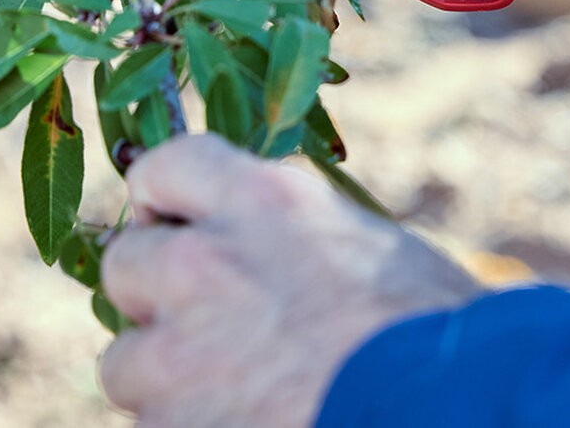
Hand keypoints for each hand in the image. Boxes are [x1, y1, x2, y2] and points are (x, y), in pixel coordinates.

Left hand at [100, 135, 479, 426]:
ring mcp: (180, 353)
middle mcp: (205, 263)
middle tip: (207, 321)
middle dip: (158, 294)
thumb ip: (291, 232)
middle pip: (126, 264)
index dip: (166, 202)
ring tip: (232, 390)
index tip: (177, 226)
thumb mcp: (366, 243)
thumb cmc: (431, 331)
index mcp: (262, 201)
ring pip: (126, 362)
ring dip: (165, 376)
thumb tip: (260, 241)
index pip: (163, 168)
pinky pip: (153, 425)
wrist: (443, 409)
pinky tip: (246, 422)